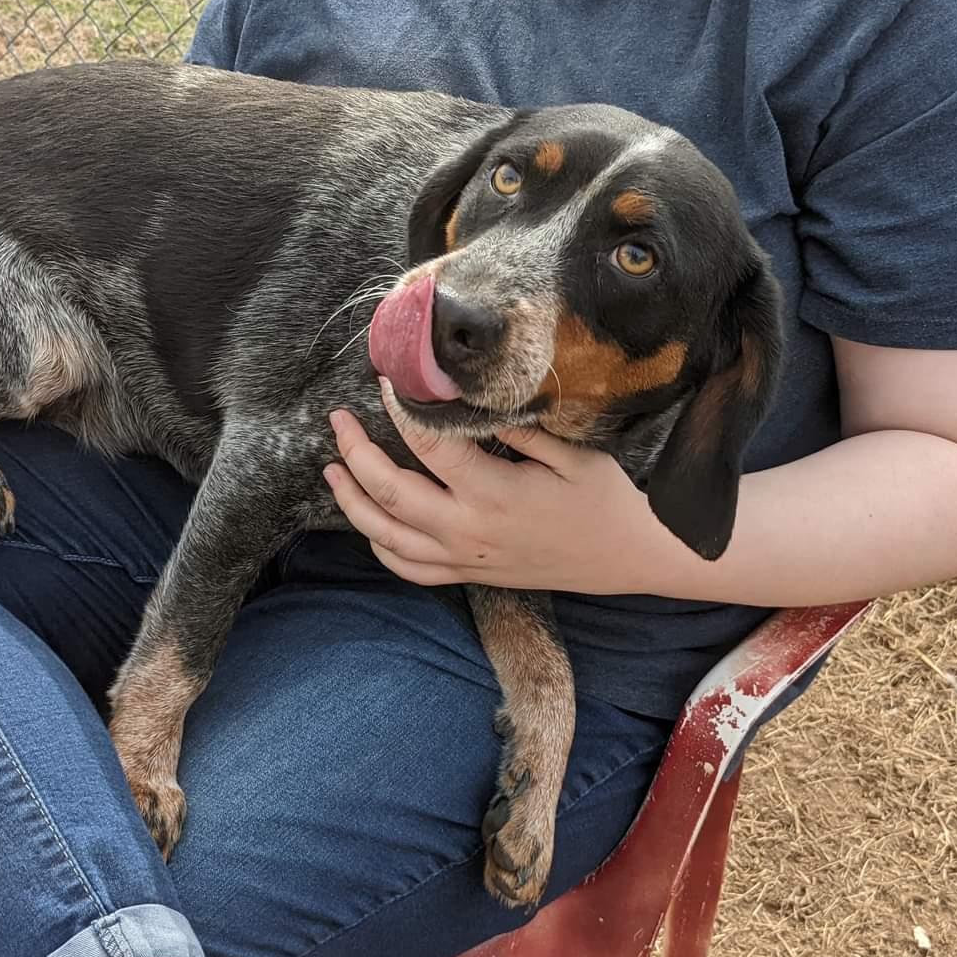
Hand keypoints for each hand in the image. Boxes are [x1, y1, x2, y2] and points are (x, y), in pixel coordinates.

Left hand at [321, 379, 682, 593]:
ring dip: (350, 502)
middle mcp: (467, 530)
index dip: (399, 410)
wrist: (625, 559)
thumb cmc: (603, 501)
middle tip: (337, 420)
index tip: (386, 381)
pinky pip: (408, 568)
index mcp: (492, 493)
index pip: (427, 446)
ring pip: (385, 536)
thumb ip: (518, 429)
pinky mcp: (468, 574)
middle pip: (388, 492)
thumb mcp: (571, 454)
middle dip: (354, 452)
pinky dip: (380, 546)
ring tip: (332, 470)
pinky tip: (368, 523)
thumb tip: (471, 400)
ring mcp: (463, 557)